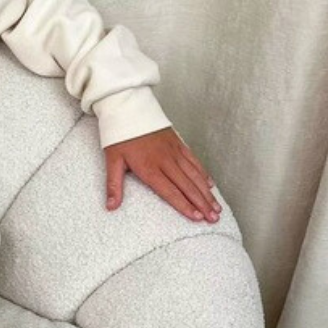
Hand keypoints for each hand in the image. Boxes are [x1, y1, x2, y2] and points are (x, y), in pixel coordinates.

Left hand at [104, 127, 220, 222]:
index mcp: (149, 167)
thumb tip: (110, 207)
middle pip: (187, 186)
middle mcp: (165, 161)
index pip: (170, 191)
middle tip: (214, 218)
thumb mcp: (112, 161)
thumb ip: (114, 185)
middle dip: (202, 203)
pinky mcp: (178, 143)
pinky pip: (194, 161)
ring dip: (207, 192)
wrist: (128, 108)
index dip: (184, 205)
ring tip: (217, 207)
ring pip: (195, 175)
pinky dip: (203, 173)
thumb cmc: (119, 136)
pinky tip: (210, 185)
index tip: (196, 217)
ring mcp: (174, 151)